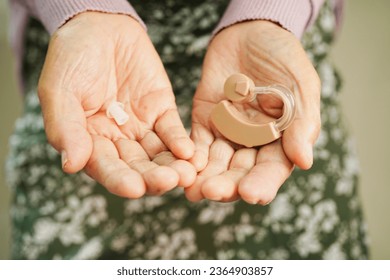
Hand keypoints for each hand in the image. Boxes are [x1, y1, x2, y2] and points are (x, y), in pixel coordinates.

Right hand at [38, 12, 195, 197]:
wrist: (100, 26)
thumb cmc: (72, 58)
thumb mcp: (60, 90)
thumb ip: (65, 127)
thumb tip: (71, 165)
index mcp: (90, 141)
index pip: (105, 167)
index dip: (119, 180)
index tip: (134, 189)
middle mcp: (117, 140)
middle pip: (137, 166)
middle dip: (153, 177)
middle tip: (169, 181)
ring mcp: (141, 127)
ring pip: (158, 153)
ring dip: (173, 165)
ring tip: (186, 173)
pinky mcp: (162, 111)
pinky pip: (172, 130)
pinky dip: (180, 141)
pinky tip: (188, 151)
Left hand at [185, 21, 320, 203]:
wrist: (250, 33)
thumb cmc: (282, 57)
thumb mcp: (300, 85)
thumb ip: (301, 123)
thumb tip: (303, 162)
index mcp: (281, 140)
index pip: (272, 169)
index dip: (262, 183)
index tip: (251, 194)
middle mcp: (253, 143)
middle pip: (240, 172)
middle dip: (227, 184)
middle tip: (212, 192)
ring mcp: (228, 133)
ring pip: (216, 163)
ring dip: (205, 177)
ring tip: (193, 190)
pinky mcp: (205, 122)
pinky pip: (197, 143)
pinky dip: (191, 156)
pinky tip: (183, 167)